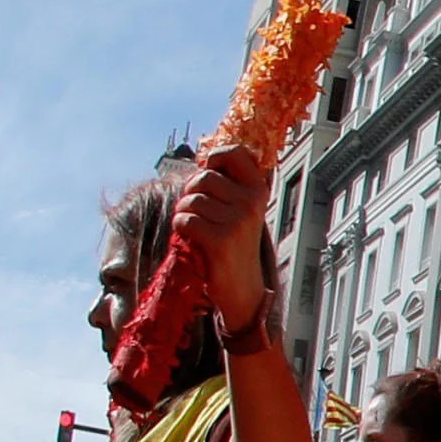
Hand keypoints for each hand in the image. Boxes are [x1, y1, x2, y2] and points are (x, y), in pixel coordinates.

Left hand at [181, 144, 275, 327]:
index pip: (235, 153)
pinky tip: (192, 238)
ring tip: (193, 226)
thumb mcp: (241, 211)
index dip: (214, 158)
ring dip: (183, 213)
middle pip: (203, 178)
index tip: (208, 170)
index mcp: (258, 190)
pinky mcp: (221, 240)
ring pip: (191, 200)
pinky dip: (181, 228)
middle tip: (194, 210)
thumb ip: (229, 186)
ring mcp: (238, 221)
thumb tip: (204, 161)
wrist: (243, 287)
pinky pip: (186, 220)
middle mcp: (252, 203)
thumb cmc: (235, 246)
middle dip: (190, 192)